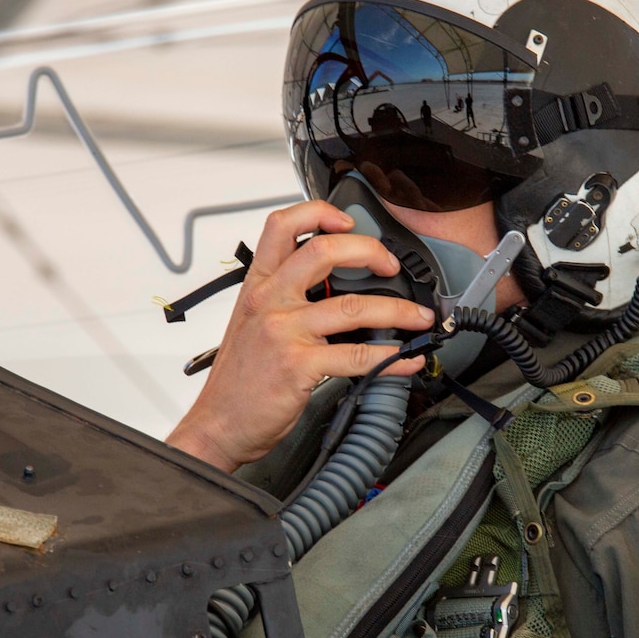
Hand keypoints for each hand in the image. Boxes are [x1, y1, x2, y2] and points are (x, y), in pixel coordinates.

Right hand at [166, 201, 434, 471]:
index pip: (282, 226)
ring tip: (419, 319)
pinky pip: (358, 355)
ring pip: (353, 306)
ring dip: (398, 311)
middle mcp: (270, 301)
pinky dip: (392, 359)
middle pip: (323, 251)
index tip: (349, 223)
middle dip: (370, 251)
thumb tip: (333, 287)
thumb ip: (285, 299)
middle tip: (392, 267)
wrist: (219, 424)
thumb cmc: (239, 379)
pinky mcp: (300, 365)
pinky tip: (407, 361)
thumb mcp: (252, 323)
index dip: (320, 213)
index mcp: (258, 285)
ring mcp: (284, 331)